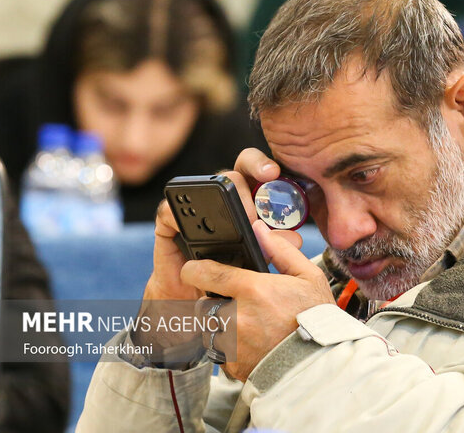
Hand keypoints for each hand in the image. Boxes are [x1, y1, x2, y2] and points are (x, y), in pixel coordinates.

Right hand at [143, 148, 284, 300]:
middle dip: (246, 193)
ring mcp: (194, 206)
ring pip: (204, 187)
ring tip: (236, 223)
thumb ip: (277, 243)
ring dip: (220, 203)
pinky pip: (170, 209)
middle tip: (255, 218)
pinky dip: (179, 214)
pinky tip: (192, 225)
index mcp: (247, 198)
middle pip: (231, 175)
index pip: (253, 170)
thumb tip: (294, 236)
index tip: (272, 173)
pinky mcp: (169, 220)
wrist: (202, 298)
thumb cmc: (235, 273)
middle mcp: (220, 197)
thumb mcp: (262, 255)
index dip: (261, 166)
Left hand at [182, 220, 334, 380]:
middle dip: (215, 300)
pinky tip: (251, 343)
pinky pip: (219, 350)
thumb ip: (281, 251)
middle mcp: (236, 316)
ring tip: (247, 326)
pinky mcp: (231, 364)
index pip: (205, 273)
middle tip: (237, 303)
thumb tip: (260, 231)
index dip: (195, 269)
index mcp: (253, 290)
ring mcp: (232, 343)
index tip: (195, 269)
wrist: (320, 365)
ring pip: (209, 327)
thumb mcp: (309, 277)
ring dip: (220, 324)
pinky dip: (229, 346)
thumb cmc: (317, 319)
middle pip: (204, 302)